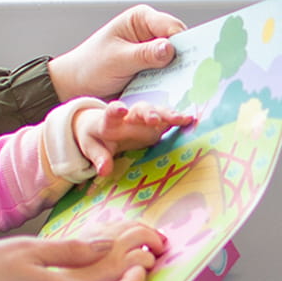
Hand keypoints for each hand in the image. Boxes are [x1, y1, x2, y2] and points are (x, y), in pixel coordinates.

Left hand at [49, 5, 186, 100]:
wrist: (77, 87)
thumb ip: (143, 54)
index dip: (182, 43)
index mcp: (142, 19)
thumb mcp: (116, 59)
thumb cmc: (90, 66)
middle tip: (192, 78)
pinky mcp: (154, 72)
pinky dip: (172, 87)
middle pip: (179, 45)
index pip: (171, 27)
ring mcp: (154, 54)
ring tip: (187, 91)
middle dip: (184, 62)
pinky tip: (176, 98)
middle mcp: (151, 33)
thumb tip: (170, 49)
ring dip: (179, 77)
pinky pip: (170, 78)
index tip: (191, 61)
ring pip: (177, 63)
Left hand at [74, 102, 198, 174]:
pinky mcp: (155, 124)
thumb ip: (98, 157)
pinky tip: (190, 120)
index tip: (121, 110)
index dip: (116, 110)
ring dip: (168, 115)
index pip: (111, 113)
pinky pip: (167, 119)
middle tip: (155, 119)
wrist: (102, 125)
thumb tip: (104, 170)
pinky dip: (177, 119)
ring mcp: (143, 119)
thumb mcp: (91, 147)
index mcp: (109, 121)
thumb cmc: (96, 137)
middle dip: (148, 113)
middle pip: (139, 110)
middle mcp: (129, 116)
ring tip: (182, 119)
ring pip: (156, 112)